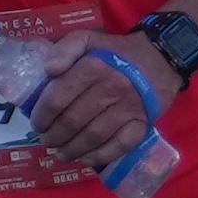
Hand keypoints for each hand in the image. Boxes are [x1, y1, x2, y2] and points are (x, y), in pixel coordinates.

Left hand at [28, 30, 171, 172]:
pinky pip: (120, 145)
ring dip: (72, 149)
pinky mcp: (143, 123)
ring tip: (61, 153)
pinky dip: (101, 155)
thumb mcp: (88, 39)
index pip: (58, 98)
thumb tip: (49, 71)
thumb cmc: (117, 52)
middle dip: (54, 136)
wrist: (160, 59)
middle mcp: (110, 88)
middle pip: (72, 121)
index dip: (42, 116)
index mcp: (92, 67)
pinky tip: (87, 159)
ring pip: (93, 136)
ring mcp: (128, 108)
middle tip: (47, 141)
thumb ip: (64, 49)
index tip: (36, 124)